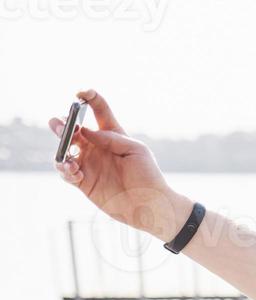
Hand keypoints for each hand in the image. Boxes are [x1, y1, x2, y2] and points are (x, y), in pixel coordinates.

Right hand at [49, 89, 188, 238]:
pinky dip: (65, 169)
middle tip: (61, 126)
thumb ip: (111, 138)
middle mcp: (96, 147)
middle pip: (72, 129)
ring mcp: (88, 163)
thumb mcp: (136, 150)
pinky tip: (75, 171)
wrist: (150, 205)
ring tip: (67, 153)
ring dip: (60, 147)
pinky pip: (65, 171)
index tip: (80, 93)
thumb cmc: (148, 176)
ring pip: (64, 149)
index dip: (89, 98)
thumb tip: (85, 131)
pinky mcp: (83, 181)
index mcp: (112, 135)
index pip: (99, 111)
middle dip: (62, 124)